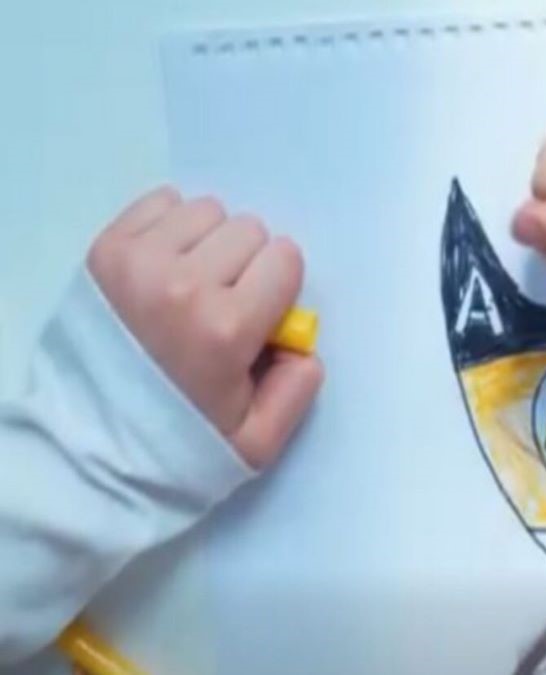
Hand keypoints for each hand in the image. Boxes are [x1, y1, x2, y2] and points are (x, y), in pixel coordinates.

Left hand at [87, 186, 323, 468]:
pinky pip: (161, 202)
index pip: (285, 258)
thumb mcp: (258, 442)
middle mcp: (184, 284)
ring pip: (208, 212)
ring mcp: (139, 262)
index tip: (260, 317)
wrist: (89, 449)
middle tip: (224, 304)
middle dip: (248, 265)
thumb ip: (298, 387)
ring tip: (192, 285)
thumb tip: (301, 338)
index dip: (279, 289)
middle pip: (250, 230)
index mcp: (227, 328)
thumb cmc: (180, 446)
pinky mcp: (107, 250)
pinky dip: (173, 226)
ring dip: (210, 243)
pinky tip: (166, 265)